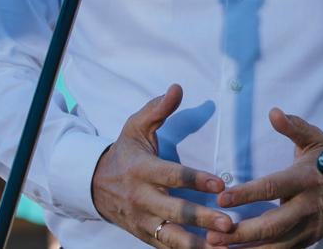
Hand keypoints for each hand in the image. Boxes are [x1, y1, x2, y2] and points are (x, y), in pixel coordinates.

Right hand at [92, 85, 232, 247]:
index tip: (221, 184)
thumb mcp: (135, 127)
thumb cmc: (124, 152)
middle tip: (229, 223)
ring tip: (224, 247)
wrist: (93, 185)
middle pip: (175, 211)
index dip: (196, 180)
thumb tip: (177, 88)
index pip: (172, 175)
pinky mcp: (145, 236)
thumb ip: (157, 109)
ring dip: (198, 244)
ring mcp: (142, 220)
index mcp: (142, 170)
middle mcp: (141, 198)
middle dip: (203, 218)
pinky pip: (167, 247)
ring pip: (171, 237)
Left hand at [209, 108, 322, 247]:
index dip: (246, 194)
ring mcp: (309, 227)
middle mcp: (308, 206)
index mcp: (306, 179)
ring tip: (217, 248)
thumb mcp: (314, 139)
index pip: (273, 188)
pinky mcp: (308, 240)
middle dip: (242, 232)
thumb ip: (294, 127)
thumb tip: (274, 112)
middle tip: (213, 233)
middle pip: (273, 224)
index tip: (222, 198)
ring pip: (276, 245)